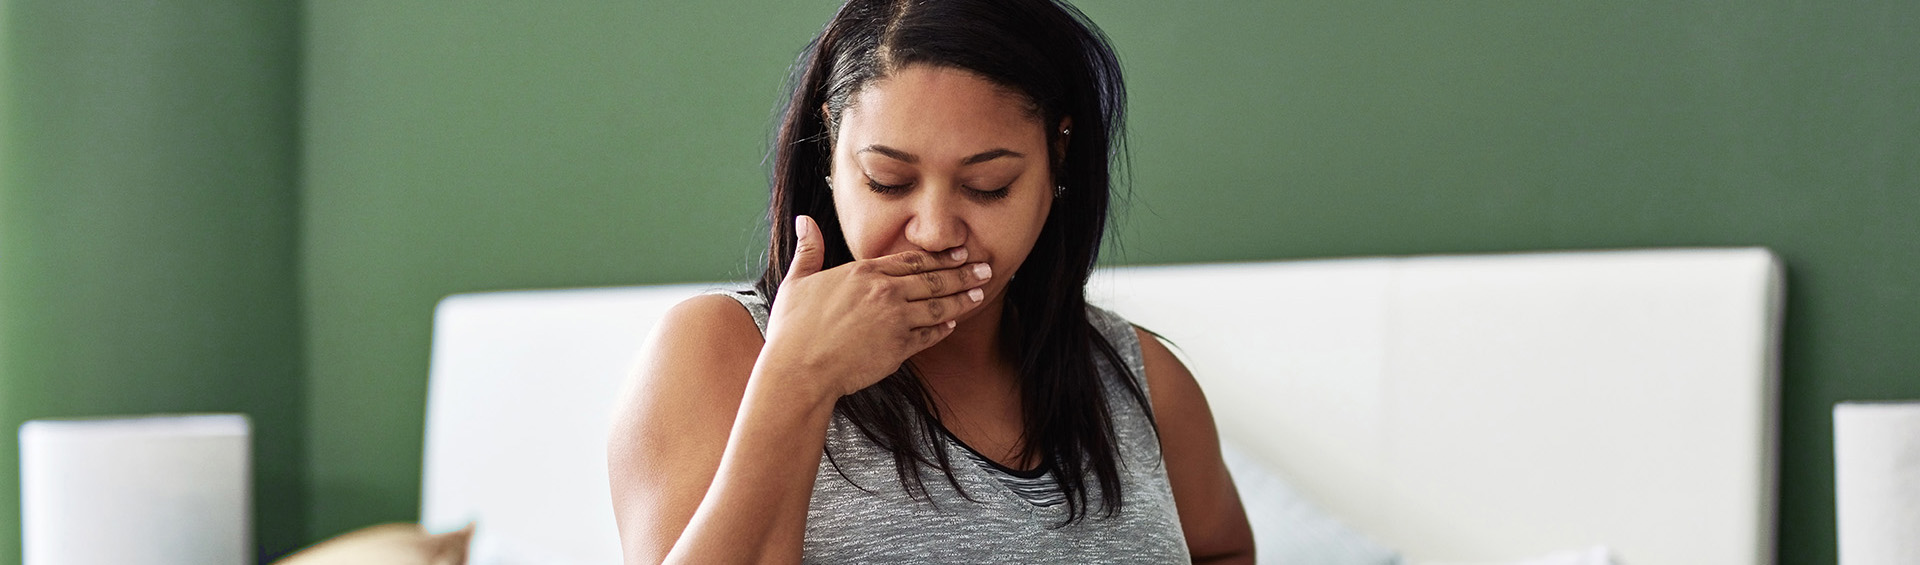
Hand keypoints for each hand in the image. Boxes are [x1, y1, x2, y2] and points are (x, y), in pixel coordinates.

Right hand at [760, 215, 992, 397]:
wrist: (798, 369)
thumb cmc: (792, 329)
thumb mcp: (797, 281)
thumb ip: (809, 250)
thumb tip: (804, 220)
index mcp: (863, 272)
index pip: (911, 259)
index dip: (939, 256)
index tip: (959, 251)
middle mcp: (884, 292)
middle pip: (933, 279)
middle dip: (963, 273)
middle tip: (984, 269)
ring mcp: (895, 320)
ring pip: (938, 305)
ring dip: (962, 299)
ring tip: (980, 293)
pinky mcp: (899, 348)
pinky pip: (929, 335)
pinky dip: (943, 328)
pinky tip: (953, 323)